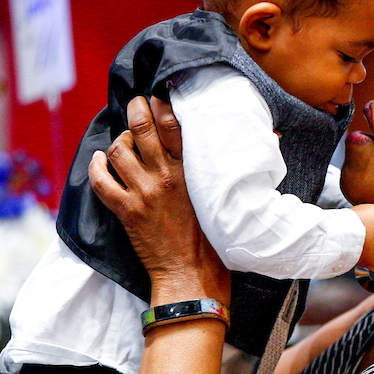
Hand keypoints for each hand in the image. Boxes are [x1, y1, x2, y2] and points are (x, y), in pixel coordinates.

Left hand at [90, 96, 230, 303]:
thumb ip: (243, 165)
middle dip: (135, 110)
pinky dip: (96, 167)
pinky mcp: (127, 212)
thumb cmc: (216, 240)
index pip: (173, 126)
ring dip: (119, 142)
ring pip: (119, 151)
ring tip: (123, 142)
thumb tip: (277, 132)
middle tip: (135, 104)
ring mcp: (144, 193)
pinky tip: (98, 161)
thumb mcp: (232, 196)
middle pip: (141, 129)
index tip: (158, 97)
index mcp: (192, 171)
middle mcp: (166, 177)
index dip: (162, 106)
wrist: (193, 275)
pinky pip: (101, 182)